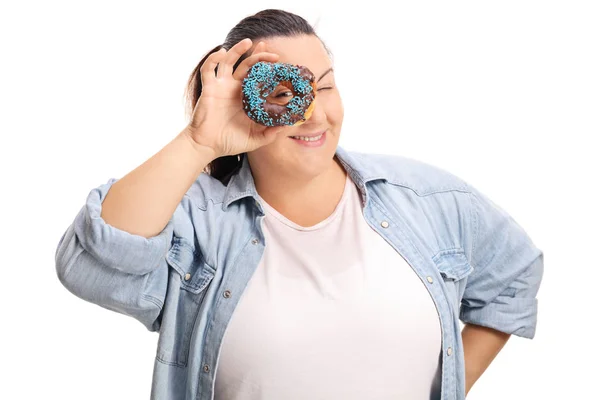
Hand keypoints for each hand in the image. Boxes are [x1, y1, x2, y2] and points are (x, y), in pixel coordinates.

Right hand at [184, 38, 282, 158]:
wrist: (207, 146)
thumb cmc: (229, 142)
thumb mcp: (255, 139)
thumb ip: (270, 134)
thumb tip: (287, 126)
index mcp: (247, 99)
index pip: (261, 81)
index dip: (272, 74)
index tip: (285, 70)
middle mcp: (236, 89)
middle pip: (248, 66)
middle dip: (260, 57)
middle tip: (274, 54)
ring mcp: (222, 87)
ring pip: (230, 62)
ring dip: (238, 50)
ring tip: (249, 42)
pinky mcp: (210, 88)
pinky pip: (209, 69)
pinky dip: (213, 59)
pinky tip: (222, 52)